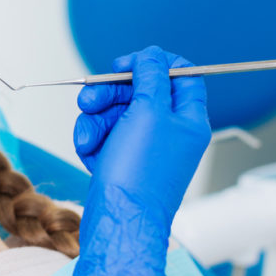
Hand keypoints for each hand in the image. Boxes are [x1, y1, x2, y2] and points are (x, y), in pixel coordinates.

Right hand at [68, 46, 210, 275]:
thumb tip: (153, 55)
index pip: (181, 75)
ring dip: (94, 121)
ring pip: (114, 114)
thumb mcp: (150, 113)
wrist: (120, 220)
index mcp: (188, 119)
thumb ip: (152, 77)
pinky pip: (103, 137)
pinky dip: (92, 142)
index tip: (125, 64)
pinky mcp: (121, 162)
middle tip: (88, 99)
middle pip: (138, 93)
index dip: (153, 63)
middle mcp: (169, 133)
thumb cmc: (141, 173)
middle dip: (108, 95)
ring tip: (87, 140)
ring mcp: (144, 148)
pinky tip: (90, 154)